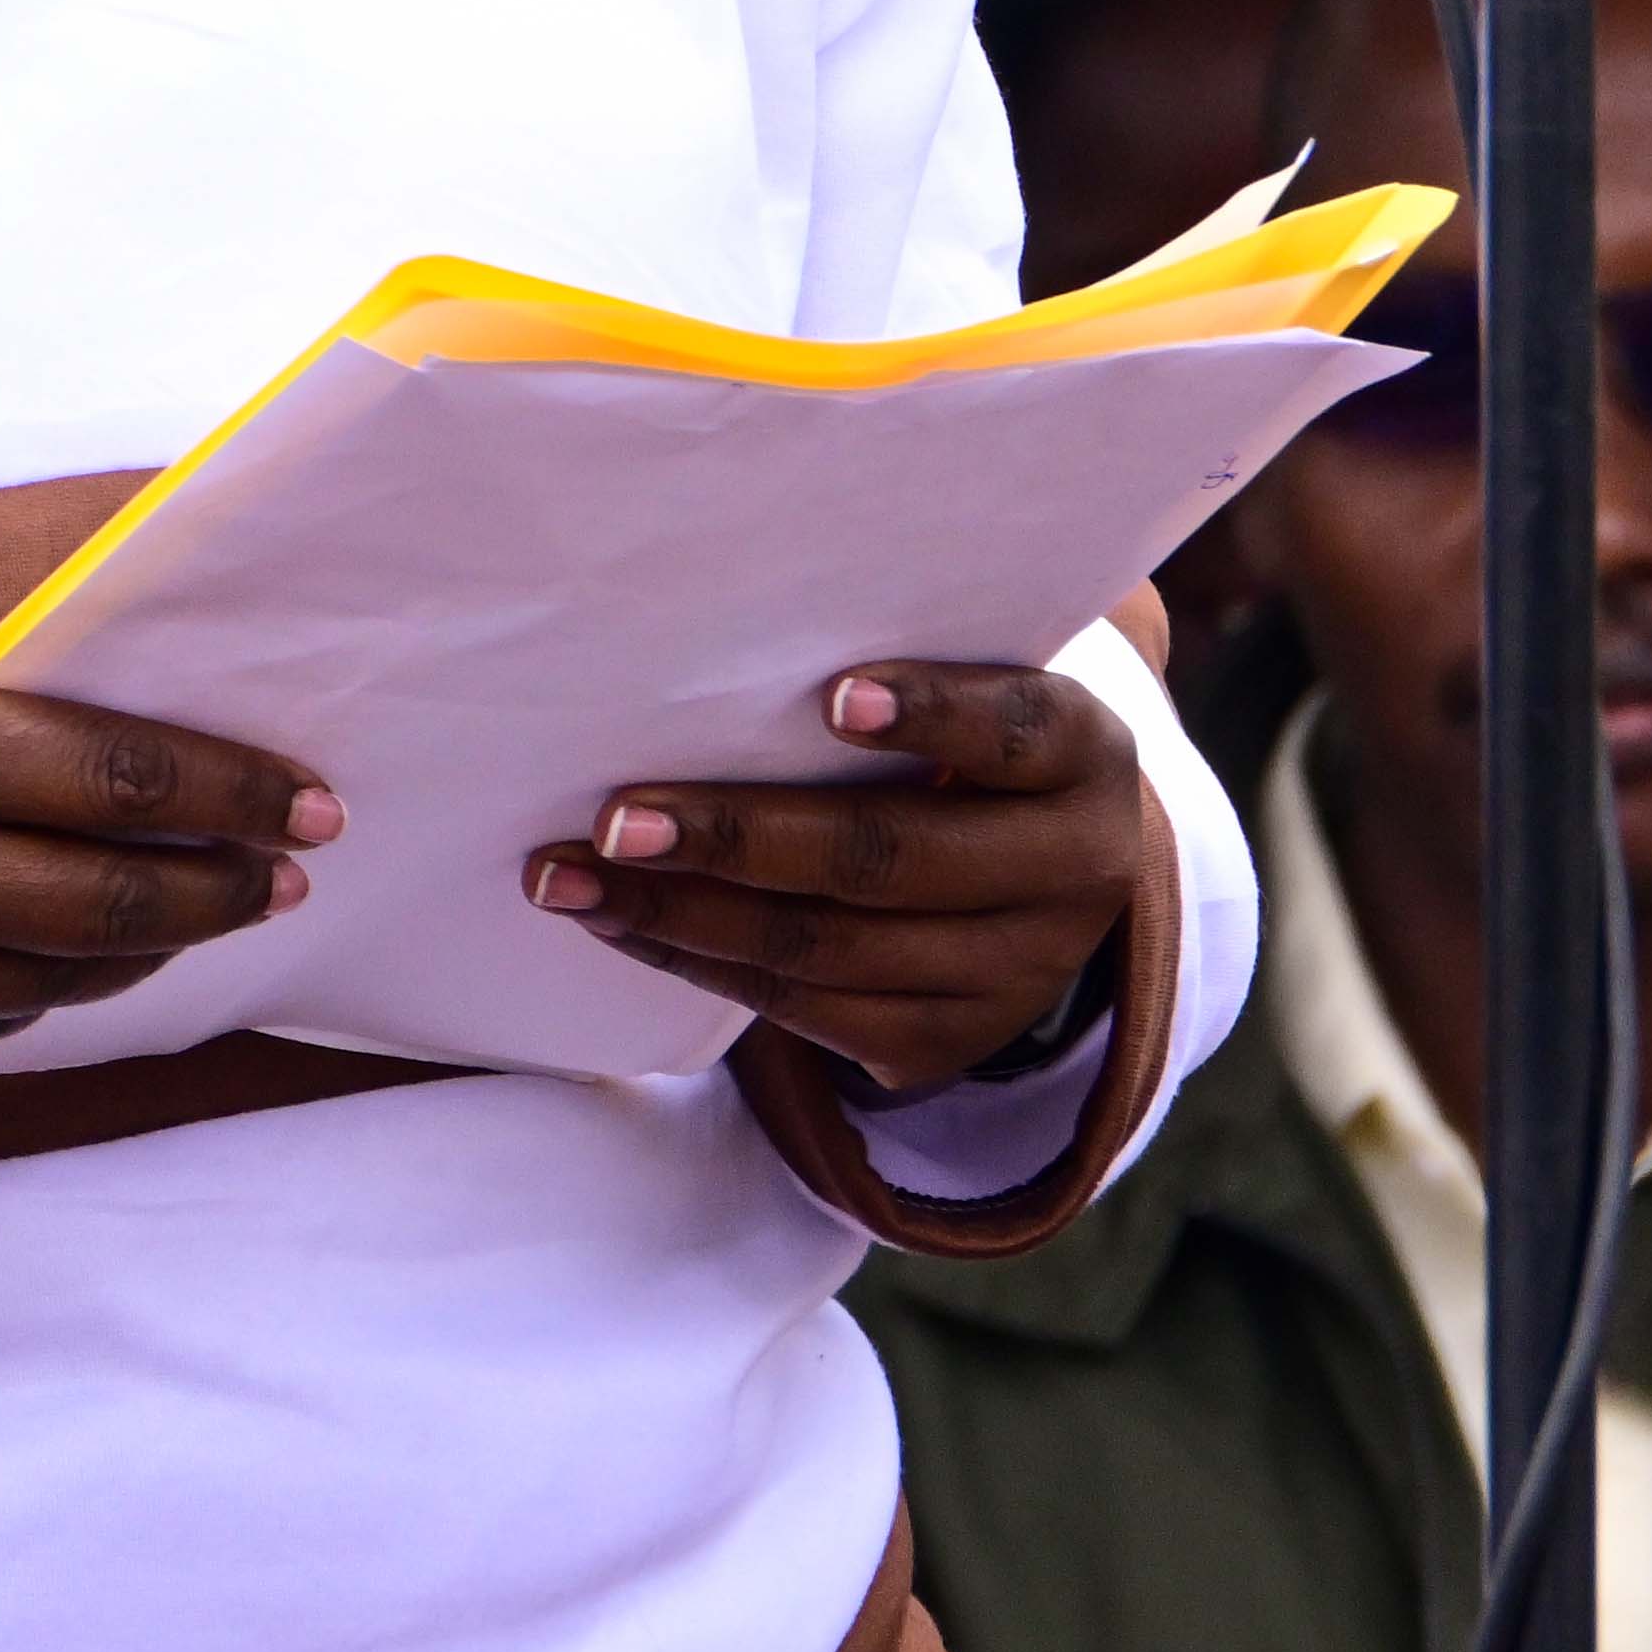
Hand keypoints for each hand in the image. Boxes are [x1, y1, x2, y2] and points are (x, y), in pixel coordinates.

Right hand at [0, 600, 335, 1071]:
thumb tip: (138, 740)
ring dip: (146, 946)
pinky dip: (42, 993)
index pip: (113, 777)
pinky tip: (78, 954)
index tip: (312, 801)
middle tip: (286, 871)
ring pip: (53, 981)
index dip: (233, 792)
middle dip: (222, 886)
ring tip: (198, 910)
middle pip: (106, 900)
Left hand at [528, 651, 1152, 1096]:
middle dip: (740, 837)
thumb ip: (898, 647)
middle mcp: (1069, 874)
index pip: (1016, 729)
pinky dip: (695, 961)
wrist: (1042, 876)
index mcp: (1085, 758)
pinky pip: (801, 1011)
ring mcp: (1009, 977)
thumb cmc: (963, 737)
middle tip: (617, 815)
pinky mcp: (941, 1044)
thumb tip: (713, 607)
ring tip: (566, 877)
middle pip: (892, 858)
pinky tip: (616, 921)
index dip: (933, 714)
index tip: (835, 696)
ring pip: (828, 950)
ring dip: (680, 914)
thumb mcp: (978, 681)